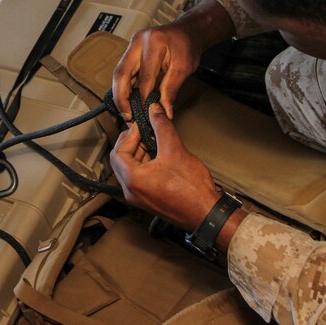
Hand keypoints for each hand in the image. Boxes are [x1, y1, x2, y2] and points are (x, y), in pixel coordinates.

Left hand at [110, 104, 218, 230]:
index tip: (141, 125)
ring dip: (140, 153)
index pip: (118, 152)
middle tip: (146, 130)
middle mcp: (131, 192)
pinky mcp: (149, 200)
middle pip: (121, 161)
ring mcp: (139, 198)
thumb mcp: (175, 150)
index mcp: (132, 180)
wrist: (206, 214)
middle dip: (133, 143)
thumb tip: (155, 111)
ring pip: (130, 169)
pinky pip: (139, 178)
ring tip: (155, 141)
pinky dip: (145, 164)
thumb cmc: (192, 190)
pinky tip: (160, 156)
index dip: (129, 135)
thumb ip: (161, 127)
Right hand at [112, 22, 200, 121]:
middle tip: (127, 116)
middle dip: (121, 98)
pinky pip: (124, 70)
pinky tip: (128, 100)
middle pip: (121, 73)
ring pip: (119, 72)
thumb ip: (171, 89)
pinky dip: (124, 86)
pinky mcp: (131, 51)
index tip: (146, 113)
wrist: (187, 32)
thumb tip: (164, 110)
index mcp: (153, 42)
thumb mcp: (184, 68)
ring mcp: (132, 45)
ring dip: (120, 94)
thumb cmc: (187, 46)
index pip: (144, 77)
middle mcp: (138, 41)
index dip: (143, 98)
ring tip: (126, 112)